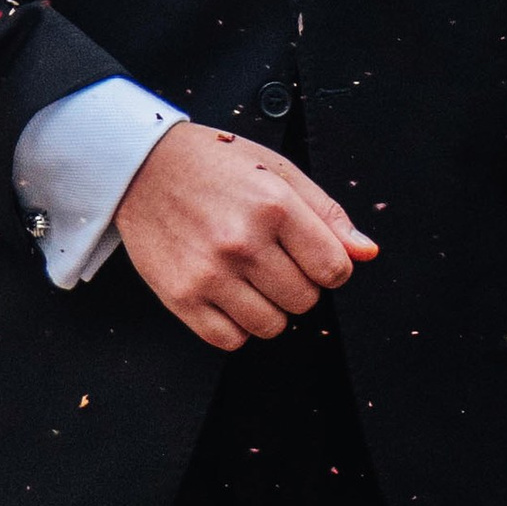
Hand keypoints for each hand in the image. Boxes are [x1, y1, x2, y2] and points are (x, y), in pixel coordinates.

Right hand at [111, 121, 376, 348]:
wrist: (139, 167)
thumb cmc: (213, 165)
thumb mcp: (276, 171)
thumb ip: (326, 213)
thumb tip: (366, 253)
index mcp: (273, 205)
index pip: (335, 270)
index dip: (328, 267)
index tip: (308, 254)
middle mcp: (242, 242)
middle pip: (305, 301)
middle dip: (297, 284)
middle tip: (270, 259)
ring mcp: (209, 273)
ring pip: (271, 327)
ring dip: (268, 307)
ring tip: (247, 276)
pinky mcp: (180, 297)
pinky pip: (230, 340)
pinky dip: (235, 325)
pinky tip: (226, 293)